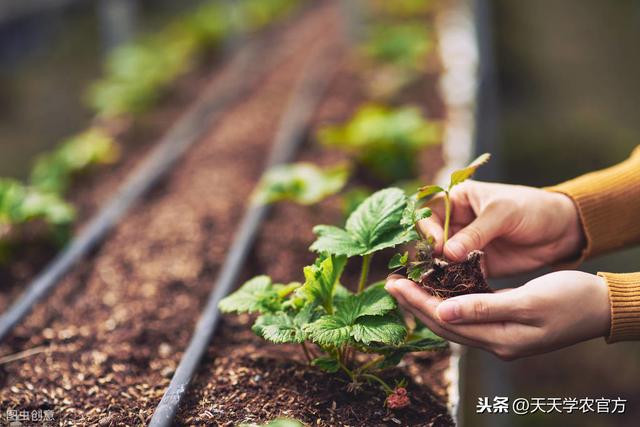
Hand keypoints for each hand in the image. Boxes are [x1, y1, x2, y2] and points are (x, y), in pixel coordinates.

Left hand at [385, 271, 610, 359]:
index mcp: (500, 340)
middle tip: (390, 283)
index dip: (417, 303)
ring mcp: (501, 335)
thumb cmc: (570, 299)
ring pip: (454, 320)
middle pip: (444, 324)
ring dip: (429, 303)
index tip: (394, 284)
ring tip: (407, 285)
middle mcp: (496, 342)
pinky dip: (449, 301)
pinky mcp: (505, 324)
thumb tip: (442, 312)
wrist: (601, 306)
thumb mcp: (527, 302)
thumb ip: (484, 308)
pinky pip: (468, 315)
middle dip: (415, 303)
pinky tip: (439, 289)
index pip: (446, 322)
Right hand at [419, 181, 585, 276]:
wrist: (562, 230)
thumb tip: (447, 253)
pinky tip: (455, 293)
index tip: (437, 247)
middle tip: (433, 270)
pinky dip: (456, 284)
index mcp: (456, 200)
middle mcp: (455, 223)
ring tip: (439, 285)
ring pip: (441, 260)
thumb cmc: (533, 208)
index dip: (429, 231)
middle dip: (429, 256)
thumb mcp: (503, 213)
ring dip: (439, 273)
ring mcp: (464, 245)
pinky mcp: (475, 265)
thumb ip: (475, 233)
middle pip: (429, 240)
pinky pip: (458, 275)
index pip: (429, 214)